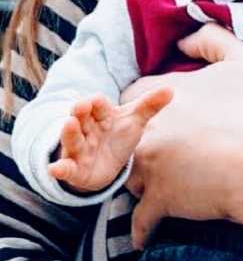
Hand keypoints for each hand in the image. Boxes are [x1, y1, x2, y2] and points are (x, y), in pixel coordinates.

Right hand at [47, 89, 171, 192]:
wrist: (108, 163)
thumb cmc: (119, 136)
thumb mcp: (135, 120)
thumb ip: (150, 105)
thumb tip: (171, 89)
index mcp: (101, 115)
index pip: (98, 105)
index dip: (97, 103)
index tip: (96, 100)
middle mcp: (87, 130)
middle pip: (81, 119)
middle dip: (80, 113)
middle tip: (80, 106)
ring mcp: (80, 149)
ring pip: (72, 140)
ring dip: (69, 133)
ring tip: (67, 124)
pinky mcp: (76, 170)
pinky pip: (66, 169)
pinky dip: (60, 169)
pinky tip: (54, 169)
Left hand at [122, 23, 242, 248]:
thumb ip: (212, 39)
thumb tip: (183, 42)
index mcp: (164, 94)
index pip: (136, 95)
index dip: (148, 103)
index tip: (166, 114)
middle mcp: (148, 129)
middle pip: (127, 137)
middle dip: (139, 143)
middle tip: (163, 149)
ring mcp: (150, 167)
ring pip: (129, 176)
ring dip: (140, 181)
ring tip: (160, 184)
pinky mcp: (159, 201)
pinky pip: (139, 220)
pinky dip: (142, 228)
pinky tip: (147, 232)